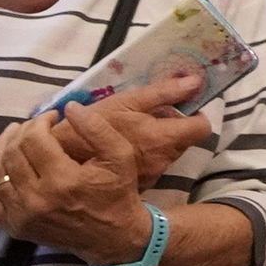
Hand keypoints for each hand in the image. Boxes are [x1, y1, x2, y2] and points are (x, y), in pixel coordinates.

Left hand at [0, 94, 202, 264]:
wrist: (112, 239)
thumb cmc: (118, 194)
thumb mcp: (120, 156)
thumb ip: (96, 128)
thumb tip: (68, 106)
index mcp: (63, 180)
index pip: (34, 139)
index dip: (39, 121)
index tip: (51, 117)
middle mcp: (36, 199)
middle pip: (12, 152)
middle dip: (20, 132)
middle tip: (34, 126)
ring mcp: (21, 215)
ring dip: (0, 147)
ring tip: (13, 135)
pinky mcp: (13, 226)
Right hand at [73, 69, 219, 185]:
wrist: (64, 157)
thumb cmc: (95, 123)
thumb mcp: (127, 102)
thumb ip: (163, 92)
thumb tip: (195, 81)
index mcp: (163, 138)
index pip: (202, 129)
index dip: (196, 115)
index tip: (182, 106)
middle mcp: (163, 161)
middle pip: (184, 140)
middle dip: (173, 126)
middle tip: (150, 115)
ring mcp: (152, 175)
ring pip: (168, 152)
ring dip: (159, 140)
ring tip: (134, 129)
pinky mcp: (140, 183)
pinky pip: (153, 164)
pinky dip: (146, 153)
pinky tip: (127, 144)